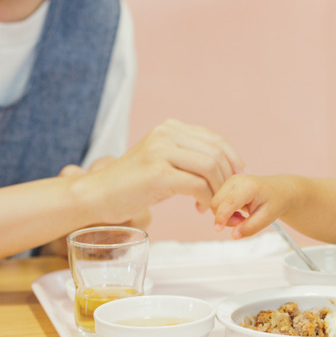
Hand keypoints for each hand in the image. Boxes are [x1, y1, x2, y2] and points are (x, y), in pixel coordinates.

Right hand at [78, 120, 244, 221]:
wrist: (98, 195)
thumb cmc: (134, 183)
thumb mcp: (163, 160)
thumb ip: (188, 155)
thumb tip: (225, 163)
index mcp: (170, 127)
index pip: (215, 139)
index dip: (232, 159)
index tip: (237, 177)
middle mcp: (166, 134)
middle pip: (216, 154)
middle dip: (228, 178)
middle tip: (225, 198)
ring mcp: (161, 152)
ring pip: (210, 168)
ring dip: (218, 191)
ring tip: (211, 205)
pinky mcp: (158, 174)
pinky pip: (198, 186)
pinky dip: (206, 200)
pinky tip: (200, 209)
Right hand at [210, 174, 294, 238]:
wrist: (280, 190)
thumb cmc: (275, 201)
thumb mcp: (268, 217)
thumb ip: (251, 227)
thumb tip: (234, 235)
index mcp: (248, 186)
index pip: (228, 202)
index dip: (221, 217)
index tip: (218, 229)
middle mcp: (236, 181)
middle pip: (216, 203)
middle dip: (225, 218)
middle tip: (242, 222)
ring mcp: (230, 181)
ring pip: (215, 203)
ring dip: (226, 216)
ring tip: (243, 217)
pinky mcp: (227, 185)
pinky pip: (219, 202)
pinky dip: (226, 211)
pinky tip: (240, 212)